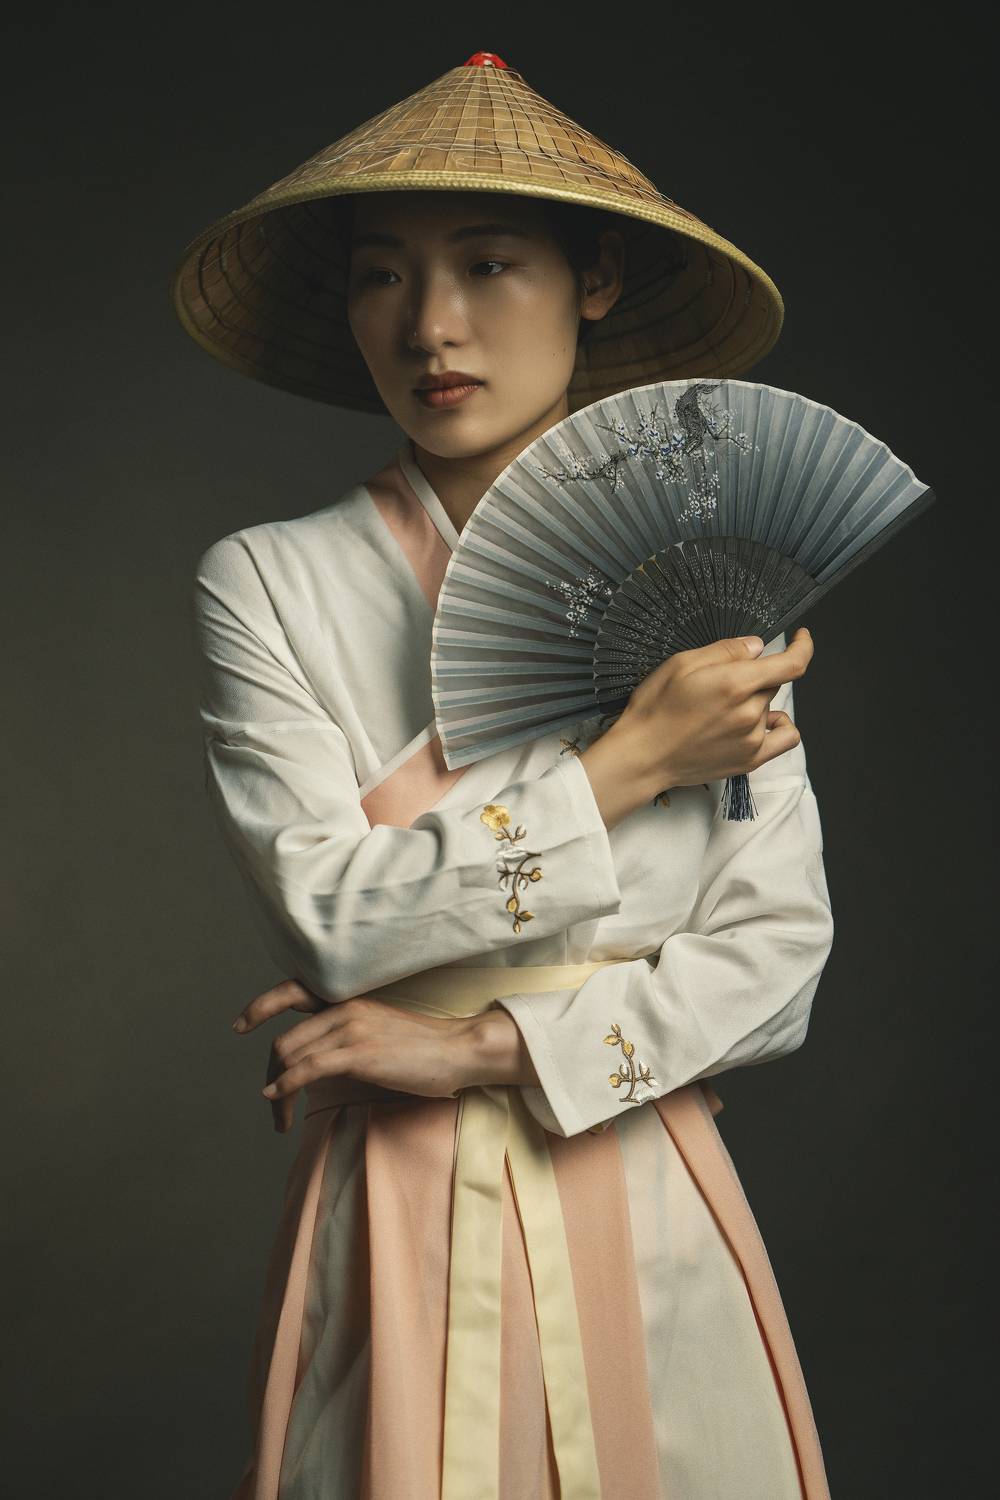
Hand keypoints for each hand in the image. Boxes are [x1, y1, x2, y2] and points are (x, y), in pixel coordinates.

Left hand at [231, 979, 478, 1131]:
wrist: (458, 1049)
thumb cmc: (422, 1048)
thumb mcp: (377, 1030)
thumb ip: (345, 1035)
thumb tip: (314, 1060)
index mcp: (348, 1000)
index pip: (292, 991)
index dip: (260, 1007)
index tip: (240, 1025)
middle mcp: (344, 1008)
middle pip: (285, 1040)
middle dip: (270, 1074)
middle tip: (272, 1101)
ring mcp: (351, 1029)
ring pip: (290, 1055)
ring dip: (275, 1091)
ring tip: (278, 1116)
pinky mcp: (360, 1054)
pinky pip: (308, 1069)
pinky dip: (285, 1086)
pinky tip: (278, 1098)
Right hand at [616, 627, 812, 789]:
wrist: (643, 756)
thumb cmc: (655, 709)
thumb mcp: (681, 663)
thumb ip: (725, 651)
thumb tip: (757, 646)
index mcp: (735, 683)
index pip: (792, 664)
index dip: (803, 647)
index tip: (801, 637)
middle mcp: (749, 712)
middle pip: (772, 683)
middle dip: (753, 676)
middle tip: (719, 683)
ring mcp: (752, 739)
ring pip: (770, 707)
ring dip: (755, 701)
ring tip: (721, 709)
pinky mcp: (750, 760)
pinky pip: (784, 738)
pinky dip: (777, 725)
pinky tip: (760, 722)